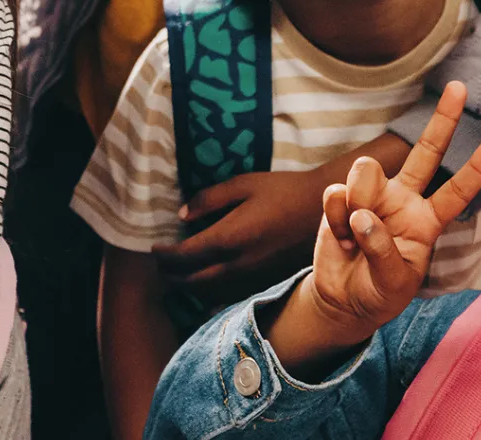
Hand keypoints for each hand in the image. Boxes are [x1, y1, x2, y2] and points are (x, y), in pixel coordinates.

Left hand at [152, 170, 331, 302]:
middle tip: (161, 266)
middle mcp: (238, 264)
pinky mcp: (267, 283)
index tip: (154, 249)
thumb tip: (182, 216)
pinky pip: (232, 296)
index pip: (184, 256)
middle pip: (192, 281)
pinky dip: (212, 295)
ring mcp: (254, 278)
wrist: (325, 210)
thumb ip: (209, 200)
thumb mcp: (243, 184)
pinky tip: (208, 289)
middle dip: (171, 275)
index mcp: (229, 237)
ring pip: (210, 293)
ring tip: (179, 276)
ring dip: (190, 288)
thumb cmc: (282, 190)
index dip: (164, 255)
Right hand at [305, 83, 480, 338]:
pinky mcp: (340, 200)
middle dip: (443, 120)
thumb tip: (362, 213)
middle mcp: (403, 200)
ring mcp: (371, 197)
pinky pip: (336, 196)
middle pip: (425, 152)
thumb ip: (382, 249)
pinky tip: (339, 237)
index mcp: (427, 221)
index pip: (456, 192)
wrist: (342, 299)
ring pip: (366, 174)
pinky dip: (335, 219)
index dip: (475, 170)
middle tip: (460, 87)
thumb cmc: (379, 292)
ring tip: (354, 234)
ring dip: (358, 203)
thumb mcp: (393, 282)